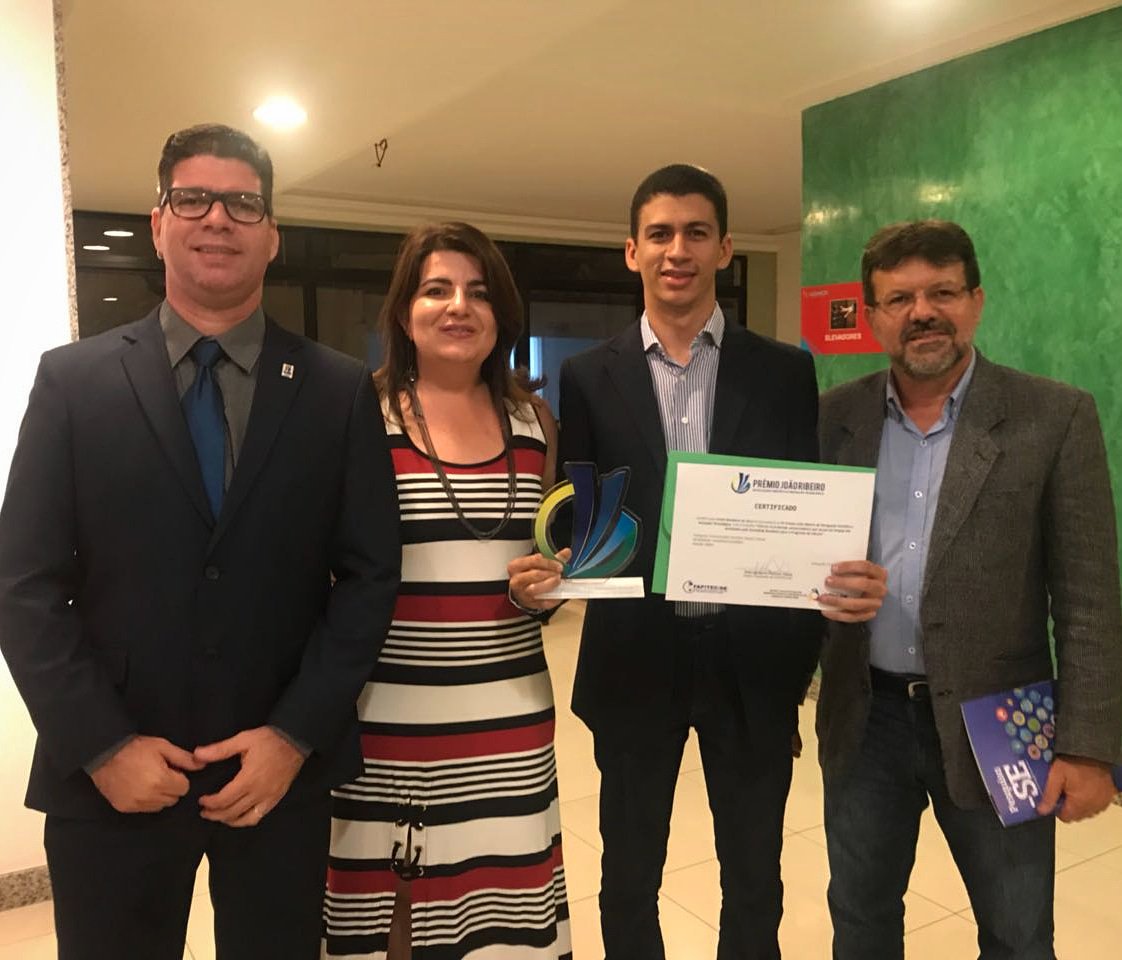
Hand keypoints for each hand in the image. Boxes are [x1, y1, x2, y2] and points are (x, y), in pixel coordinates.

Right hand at [90, 735, 204, 813]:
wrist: (104, 754)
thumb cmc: (135, 748)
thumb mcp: (162, 746)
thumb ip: (184, 758)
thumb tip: (203, 765)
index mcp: (161, 780)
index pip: (184, 788)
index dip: (180, 778)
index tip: (171, 770)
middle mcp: (149, 796)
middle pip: (173, 799)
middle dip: (171, 787)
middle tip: (160, 774)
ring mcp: (135, 804)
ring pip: (160, 806)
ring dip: (160, 796)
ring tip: (149, 780)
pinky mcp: (125, 808)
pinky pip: (145, 809)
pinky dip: (146, 801)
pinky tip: (139, 787)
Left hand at [194, 726, 304, 826]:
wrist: (295, 741)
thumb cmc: (268, 740)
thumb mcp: (243, 739)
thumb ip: (220, 749)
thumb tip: (197, 755)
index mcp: (248, 779)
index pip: (224, 799)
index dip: (210, 803)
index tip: (201, 800)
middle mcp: (258, 792)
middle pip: (231, 812)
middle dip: (215, 814)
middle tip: (204, 811)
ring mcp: (268, 798)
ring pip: (244, 819)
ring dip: (228, 820)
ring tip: (219, 816)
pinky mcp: (276, 799)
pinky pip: (258, 817)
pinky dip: (245, 820)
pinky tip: (238, 817)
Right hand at [508, 548, 570, 611]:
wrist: (523, 591)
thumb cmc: (530, 574)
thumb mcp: (539, 563)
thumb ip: (553, 557)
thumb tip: (567, 552)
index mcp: (516, 566)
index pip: (533, 561)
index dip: (548, 563)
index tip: (559, 565)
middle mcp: (516, 580)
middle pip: (535, 574)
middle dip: (550, 573)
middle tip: (559, 573)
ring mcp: (522, 593)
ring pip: (535, 589)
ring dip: (550, 584)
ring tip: (558, 581)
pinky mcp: (530, 604)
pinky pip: (542, 602)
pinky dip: (552, 598)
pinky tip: (558, 593)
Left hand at [817, 560, 886, 622]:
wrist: (871, 593)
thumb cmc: (860, 577)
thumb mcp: (859, 570)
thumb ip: (847, 568)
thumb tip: (827, 566)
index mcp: (879, 573)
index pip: (866, 567)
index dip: (849, 566)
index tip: (833, 568)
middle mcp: (880, 589)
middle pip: (863, 584)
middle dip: (844, 583)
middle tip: (827, 581)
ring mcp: (875, 603)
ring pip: (857, 604)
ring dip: (837, 601)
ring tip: (822, 598)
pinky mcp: (869, 614)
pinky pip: (852, 617)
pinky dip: (838, 615)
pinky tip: (826, 611)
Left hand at [1037, 754, 1117, 821]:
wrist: (1093, 752)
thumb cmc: (1072, 764)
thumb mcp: (1056, 776)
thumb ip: (1049, 795)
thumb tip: (1042, 811)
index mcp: (1079, 804)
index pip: (1066, 818)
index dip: (1057, 809)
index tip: (1055, 798)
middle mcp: (1093, 807)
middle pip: (1077, 815)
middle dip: (1069, 807)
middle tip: (1063, 791)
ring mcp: (1102, 802)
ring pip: (1088, 811)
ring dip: (1080, 804)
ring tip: (1074, 788)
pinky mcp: (1109, 796)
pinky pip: (1097, 804)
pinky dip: (1091, 800)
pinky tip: (1085, 788)